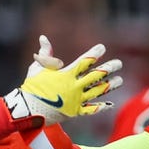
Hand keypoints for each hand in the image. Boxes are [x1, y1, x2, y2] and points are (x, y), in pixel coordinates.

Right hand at [4, 35, 121, 125]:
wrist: (28, 109)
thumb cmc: (32, 87)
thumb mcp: (37, 67)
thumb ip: (45, 53)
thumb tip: (44, 38)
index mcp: (66, 74)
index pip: (84, 61)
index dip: (94, 54)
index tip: (102, 48)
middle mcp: (74, 86)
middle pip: (96, 75)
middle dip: (109, 68)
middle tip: (119, 63)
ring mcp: (76, 100)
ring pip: (97, 91)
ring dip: (110, 85)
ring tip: (120, 80)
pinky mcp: (75, 111)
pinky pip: (91, 109)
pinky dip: (102, 107)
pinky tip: (111, 104)